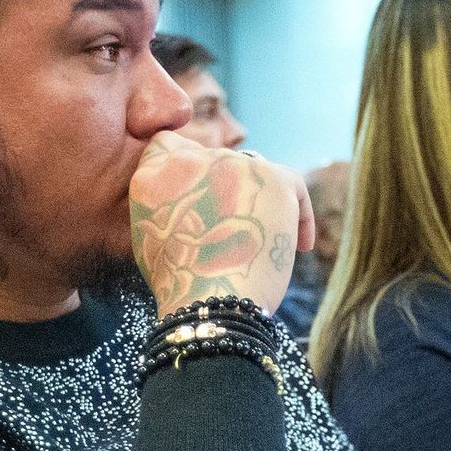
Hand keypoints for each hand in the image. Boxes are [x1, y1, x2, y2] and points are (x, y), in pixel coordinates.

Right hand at [129, 131, 313, 314]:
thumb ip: (168, 207)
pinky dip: (299, 216)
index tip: (208, 200)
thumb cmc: (185, 288)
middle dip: (232, 193)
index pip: (170, 148)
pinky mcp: (269, 177)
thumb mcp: (155, 241)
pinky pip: (293, 185)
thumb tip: (200, 201)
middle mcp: (187, 160)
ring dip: (261, 203)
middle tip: (241, 231)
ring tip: (266, 241)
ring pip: (255, 171)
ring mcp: (229, 163)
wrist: (212, 303)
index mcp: (151, 176)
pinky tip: (300, 246)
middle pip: (219, 161)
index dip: (192, 173)